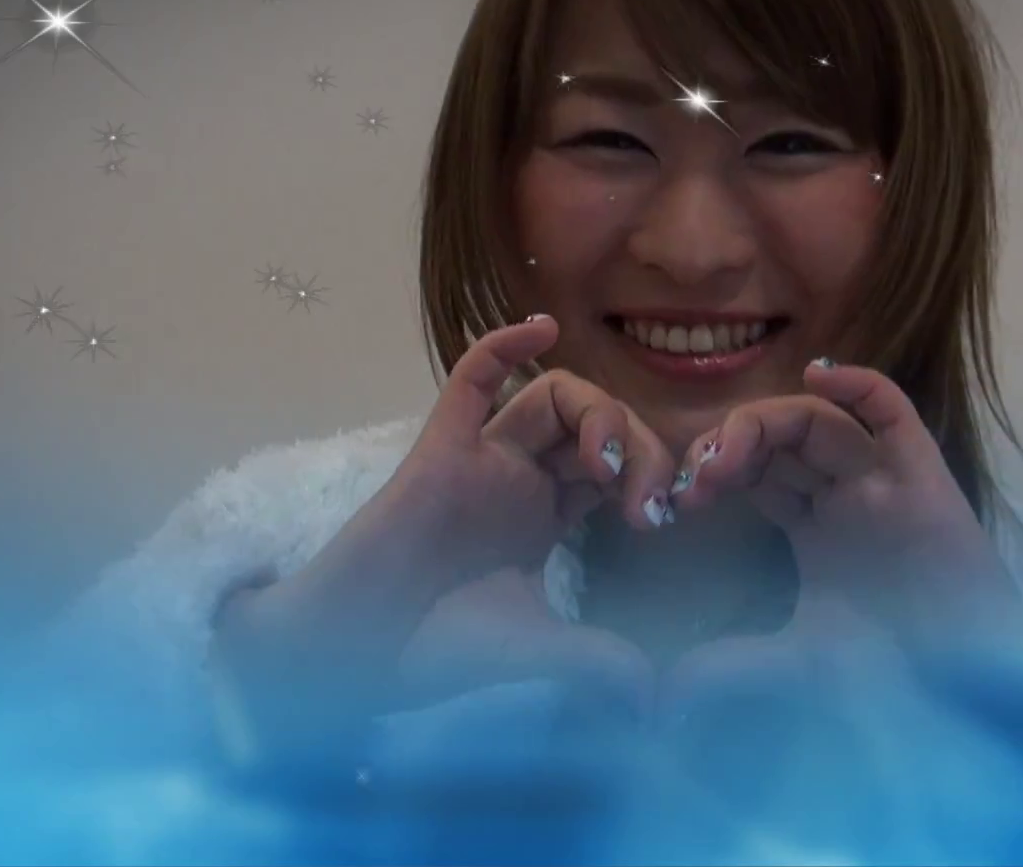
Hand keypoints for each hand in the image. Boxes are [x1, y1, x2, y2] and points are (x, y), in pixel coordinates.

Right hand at [211, 314, 677, 736]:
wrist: (358, 652)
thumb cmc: (437, 649)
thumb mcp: (536, 651)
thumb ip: (596, 661)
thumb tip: (651, 693)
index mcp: (545, 520)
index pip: (617, 470)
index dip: (652, 477)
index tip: (664, 518)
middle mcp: (519, 481)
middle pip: (595, 428)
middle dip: (640, 447)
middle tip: (649, 499)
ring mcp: (481, 461)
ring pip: (549, 397)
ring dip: (595, 411)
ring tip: (607, 461)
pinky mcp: (440, 449)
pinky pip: (470, 382)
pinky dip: (504, 346)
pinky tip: (542, 328)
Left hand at [658, 360, 1022, 723]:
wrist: (967, 680)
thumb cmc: (895, 671)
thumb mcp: (798, 661)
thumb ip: (736, 665)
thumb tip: (671, 686)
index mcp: (814, 527)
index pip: (755, 472)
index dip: (713, 471)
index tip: (680, 500)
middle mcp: (845, 495)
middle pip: (778, 440)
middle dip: (729, 445)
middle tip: (696, 478)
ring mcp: (883, 481)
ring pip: (819, 421)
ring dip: (766, 423)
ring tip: (726, 453)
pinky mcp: (923, 476)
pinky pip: (894, 413)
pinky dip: (860, 386)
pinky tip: (819, 375)